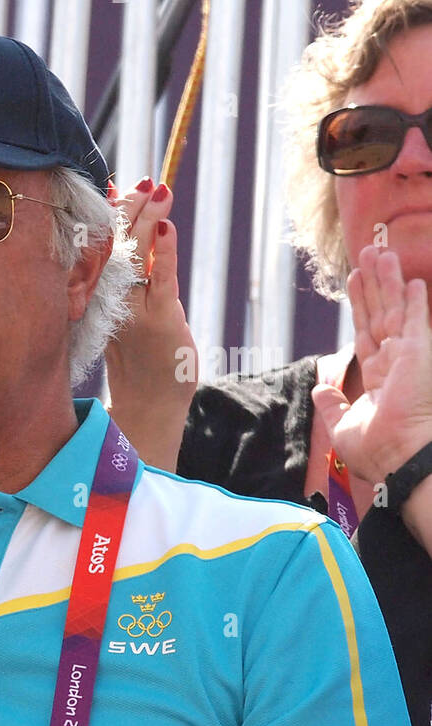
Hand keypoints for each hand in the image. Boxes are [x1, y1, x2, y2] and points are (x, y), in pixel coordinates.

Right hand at [102, 179, 197, 469]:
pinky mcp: (159, 320)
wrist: (149, 403)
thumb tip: (127, 234)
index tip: (109, 184)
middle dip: (126, 209)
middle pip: (112, 245)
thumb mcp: (124, 313)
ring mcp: (133, 310)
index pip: (96, 247)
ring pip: (134, 257)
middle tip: (140, 181)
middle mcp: (108, 301)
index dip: (103, 214)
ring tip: (158, 190)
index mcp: (94, 298)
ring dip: (146, 220)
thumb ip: (124, 276)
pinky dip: (163, 252)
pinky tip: (166, 226)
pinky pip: (159, 279)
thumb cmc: (140, 357)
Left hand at [313, 246, 431, 481]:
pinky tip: (413, 280)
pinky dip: (416, 301)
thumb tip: (319, 388)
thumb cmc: (376, 449)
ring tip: (379, 253)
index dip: (359, 305)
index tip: (354, 281)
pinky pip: (416, 322)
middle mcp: (394, 361)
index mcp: (378, 376)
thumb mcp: (342, 424)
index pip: (366, 331)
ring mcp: (408, 356)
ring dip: (388, 281)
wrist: (397, 459)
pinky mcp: (419, 355)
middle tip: (367, 253)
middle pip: (380, 312)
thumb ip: (331, 403)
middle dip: (374, 283)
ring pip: (395, 309)